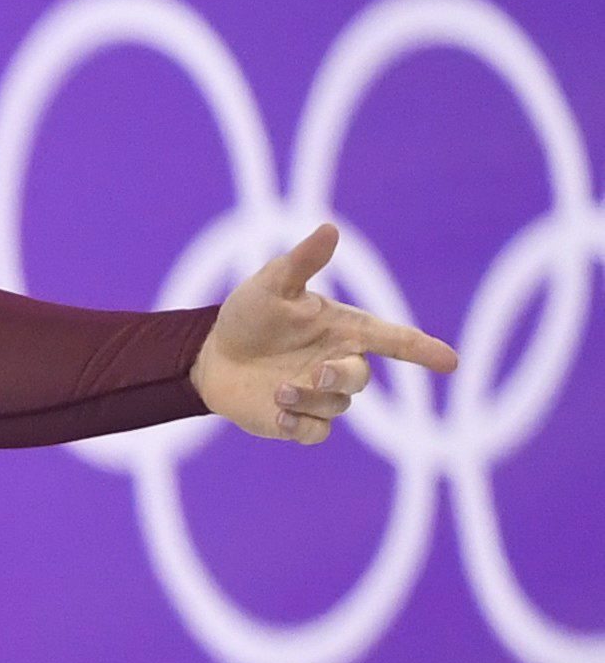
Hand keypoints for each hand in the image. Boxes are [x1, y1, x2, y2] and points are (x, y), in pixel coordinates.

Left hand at [193, 221, 452, 445]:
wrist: (213, 355)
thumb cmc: (250, 316)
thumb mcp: (272, 285)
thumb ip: (302, 262)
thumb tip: (329, 229)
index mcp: (345, 330)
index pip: (396, 340)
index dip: (425, 350)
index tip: (451, 363)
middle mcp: (338, 363)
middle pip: (361, 378)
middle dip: (343, 376)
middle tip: (317, 372)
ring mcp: (320, 394)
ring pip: (336, 406)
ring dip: (309, 399)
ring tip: (277, 390)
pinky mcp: (297, 420)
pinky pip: (315, 433)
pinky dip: (300, 426)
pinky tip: (278, 415)